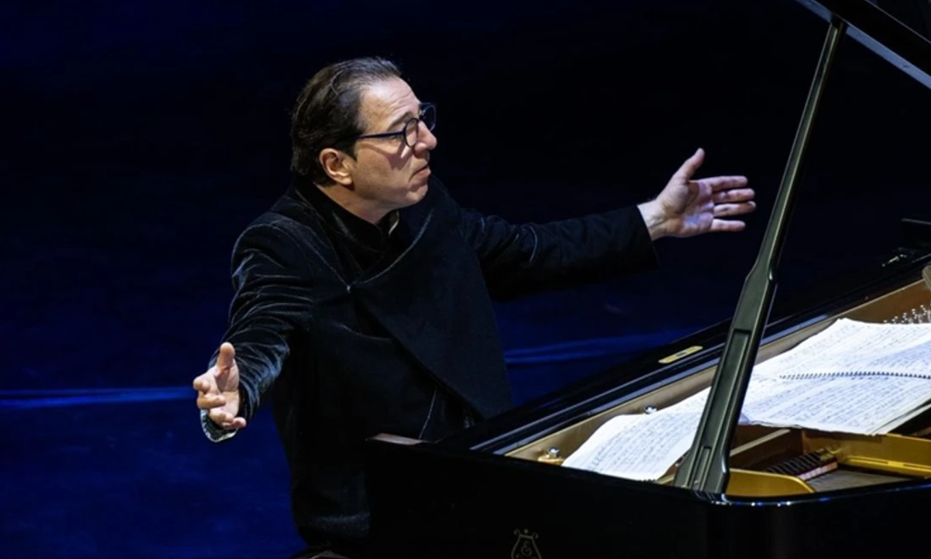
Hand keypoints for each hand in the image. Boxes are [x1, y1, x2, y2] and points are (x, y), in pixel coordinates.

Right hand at [193, 342, 246, 429]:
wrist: (232, 388)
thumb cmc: (225, 376)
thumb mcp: (227, 365)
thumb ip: (226, 357)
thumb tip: (227, 345)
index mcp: (206, 383)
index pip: (198, 384)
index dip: (200, 384)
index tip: (204, 384)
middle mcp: (207, 397)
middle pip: (202, 403)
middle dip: (211, 402)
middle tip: (222, 400)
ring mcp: (215, 408)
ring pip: (213, 416)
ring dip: (220, 417)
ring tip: (229, 417)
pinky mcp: (225, 417)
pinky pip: (226, 424)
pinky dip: (234, 424)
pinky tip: (243, 422)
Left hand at [638, 148, 754, 238]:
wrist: (662, 217)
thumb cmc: (669, 198)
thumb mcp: (680, 178)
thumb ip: (691, 165)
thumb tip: (700, 151)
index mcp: (701, 188)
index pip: (721, 183)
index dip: (733, 181)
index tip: (745, 180)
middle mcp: (705, 200)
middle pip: (727, 196)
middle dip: (739, 195)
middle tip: (752, 194)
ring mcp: (706, 213)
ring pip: (727, 210)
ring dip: (739, 208)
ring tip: (752, 206)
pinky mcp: (705, 225)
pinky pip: (722, 225)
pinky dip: (732, 225)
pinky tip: (742, 224)